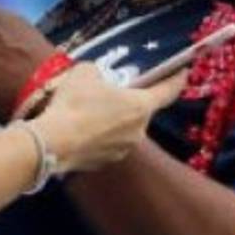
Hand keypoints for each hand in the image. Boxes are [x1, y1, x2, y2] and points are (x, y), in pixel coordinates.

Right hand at [30, 61, 186, 172]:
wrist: (52, 142)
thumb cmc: (74, 103)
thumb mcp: (85, 72)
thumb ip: (99, 73)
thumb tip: (98, 81)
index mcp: (140, 106)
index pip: (168, 91)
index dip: (177, 79)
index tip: (182, 71)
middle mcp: (138, 131)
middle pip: (140, 111)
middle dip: (129, 101)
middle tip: (109, 92)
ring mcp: (123, 150)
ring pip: (122, 129)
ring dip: (112, 119)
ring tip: (87, 111)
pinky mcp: (105, 162)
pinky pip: (107, 143)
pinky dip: (99, 135)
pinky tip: (79, 128)